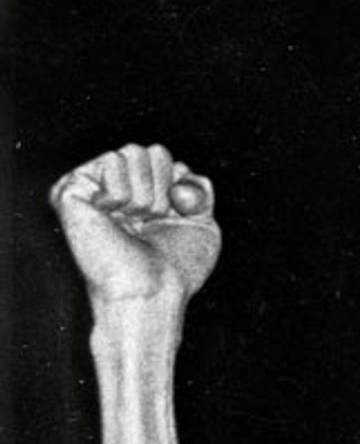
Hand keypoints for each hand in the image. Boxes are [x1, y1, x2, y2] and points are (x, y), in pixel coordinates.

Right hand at [51, 144, 220, 310]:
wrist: (151, 293)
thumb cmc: (175, 271)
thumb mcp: (203, 227)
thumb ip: (200, 191)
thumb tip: (182, 174)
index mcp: (141, 193)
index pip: (165, 158)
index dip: (180, 189)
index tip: (174, 220)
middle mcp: (115, 187)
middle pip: (152, 150)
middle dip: (163, 188)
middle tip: (150, 223)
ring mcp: (92, 187)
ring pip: (131, 152)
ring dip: (144, 195)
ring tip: (131, 224)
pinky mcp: (71, 188)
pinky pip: (111, 162)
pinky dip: (121, 195)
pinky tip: (110, 219)